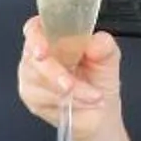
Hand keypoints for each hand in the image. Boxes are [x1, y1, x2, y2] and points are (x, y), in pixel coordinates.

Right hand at [18, 17, 123, 140]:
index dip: (36, 36)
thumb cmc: (99, 81)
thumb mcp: (108, 58)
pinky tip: (84, 102)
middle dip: (54, 73)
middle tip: (71, 85)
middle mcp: (38, 54)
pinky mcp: (31, 96)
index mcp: (54, 36)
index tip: (42, 49)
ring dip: (69, 90)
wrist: (101, 112)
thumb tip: (94, 42)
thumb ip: (103, 45)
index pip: (35, 28)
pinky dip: (67, 101)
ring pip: (39, 80)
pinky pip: (42, 97)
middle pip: (32, 57)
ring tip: (93, 95)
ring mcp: (31, 75)